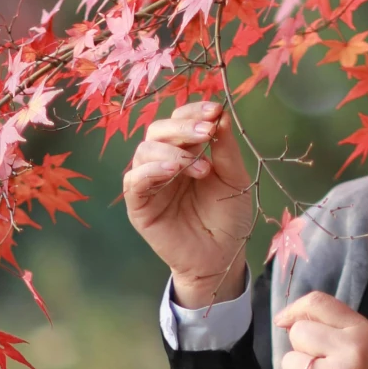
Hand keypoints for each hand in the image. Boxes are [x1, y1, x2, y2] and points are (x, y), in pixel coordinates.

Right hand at [122, 99, 254, 305]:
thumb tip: (221, 114)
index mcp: (186, 152)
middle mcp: (164, 162)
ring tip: (199, 167)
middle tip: (206, 134)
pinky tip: (172, 170)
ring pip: (144, 150)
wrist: (222, 258)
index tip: (215, 110)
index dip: (194, 111)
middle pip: (158, 130)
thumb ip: (225, 148)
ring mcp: (149, 183)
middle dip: (182, 127)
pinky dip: (150, 170)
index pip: (179, 120)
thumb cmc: (228, 217)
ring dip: (172, 150)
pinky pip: (133, 181)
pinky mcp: (139, 206)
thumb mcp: (234, 178)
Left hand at [276, 291, 367, 368]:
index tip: (283, 320)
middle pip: (298, 333)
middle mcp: (347, 352)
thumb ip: (336, 330)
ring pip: (289, 362)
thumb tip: (289, 321)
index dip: (294, 309)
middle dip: (302, 348)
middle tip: (321, 364)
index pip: (318, 304)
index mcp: (362, 333)